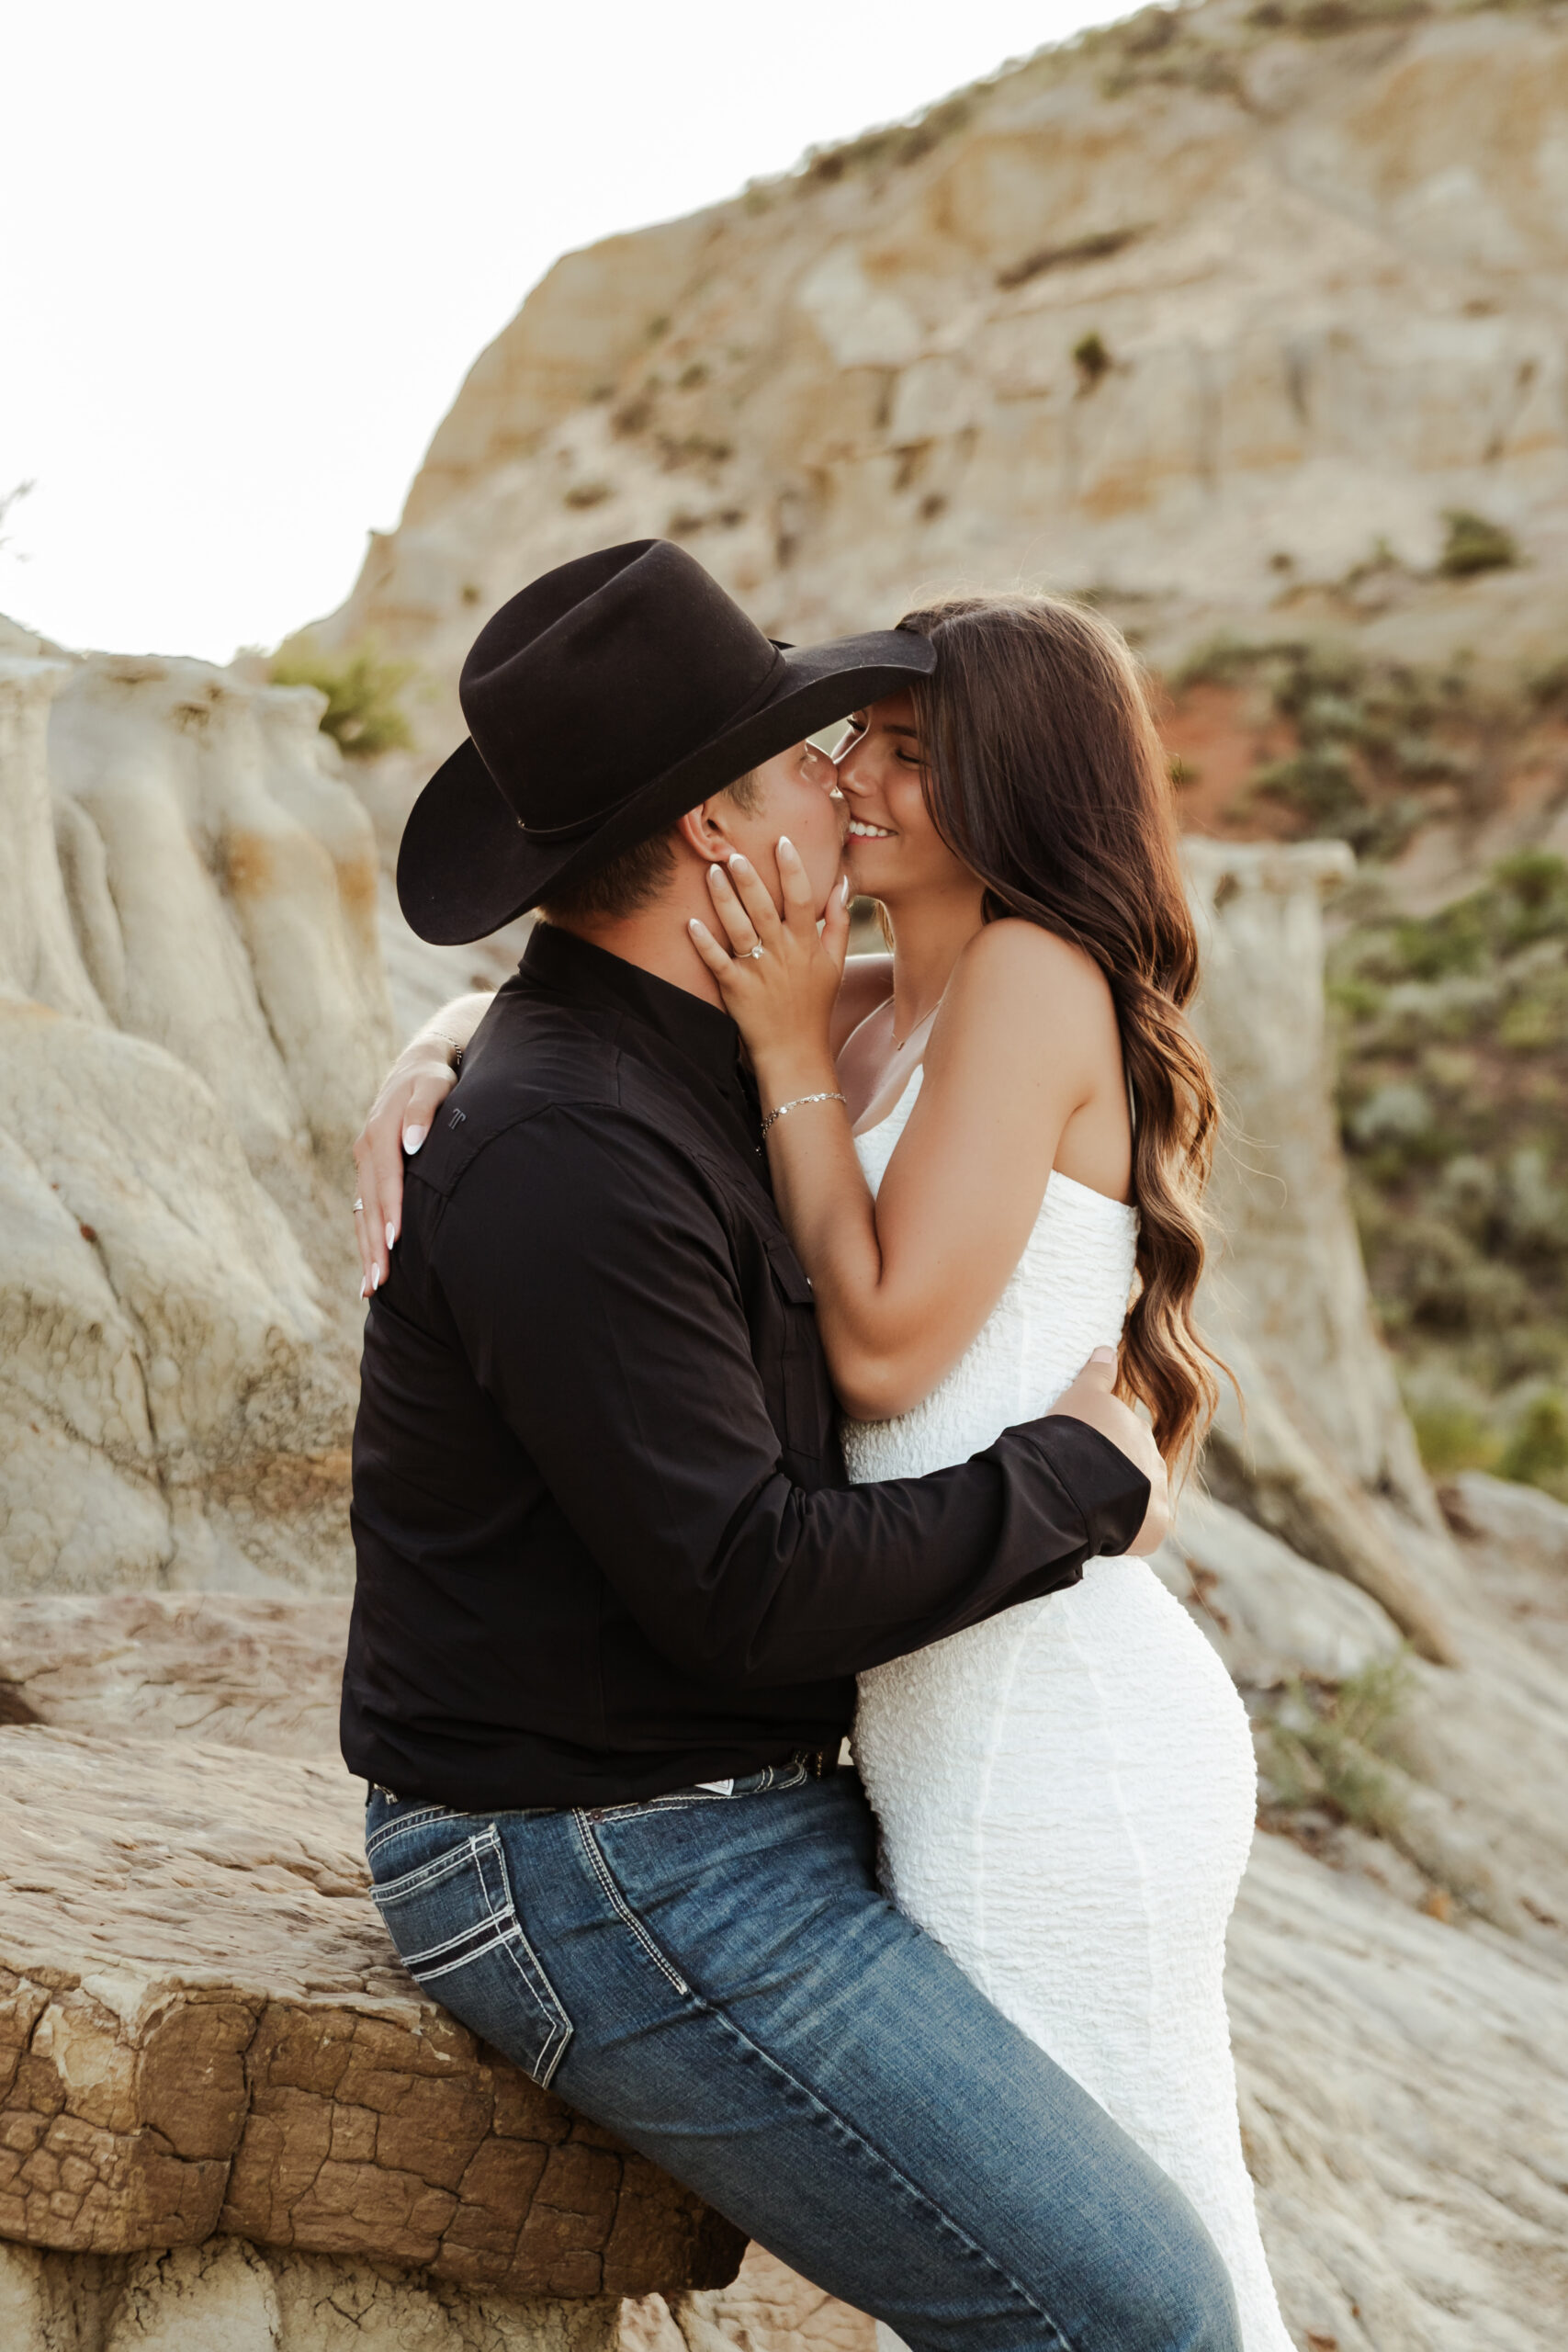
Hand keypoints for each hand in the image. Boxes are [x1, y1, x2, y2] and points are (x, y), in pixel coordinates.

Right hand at [351, 1038, 458, 1295]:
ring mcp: (365, 1164)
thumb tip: (411, 1143)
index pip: (386, 1177)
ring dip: (366, 1251)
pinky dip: (365, 1240)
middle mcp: (367, 1150)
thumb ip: (422, 1111)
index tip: (396, 1242)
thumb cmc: (434, 1078)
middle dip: (373, 1244)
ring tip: (371, 1287)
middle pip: (368, 1204)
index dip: (391, 1210)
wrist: (417, 1067)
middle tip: (380, 1281)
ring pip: (363, 1213)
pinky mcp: (369, 1173)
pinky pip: (364, 1211)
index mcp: (381, 1131)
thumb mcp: (433, 1084)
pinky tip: (369, 1271)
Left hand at [688, 839, 849, 1095]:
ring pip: (738, 928)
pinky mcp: (735, 988)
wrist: (796, 1051)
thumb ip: (838, 923)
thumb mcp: (835, 963)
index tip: (782, 842)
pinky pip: (717, 962)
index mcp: (805, 944)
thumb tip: (841, 885)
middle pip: (764, 908)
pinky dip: (704, 943)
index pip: (800, 899)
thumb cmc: (815, 1005)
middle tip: (734, 853)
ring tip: (712, 872)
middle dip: (749, 878)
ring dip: (724, 899)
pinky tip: (690, 922)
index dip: (792, 869)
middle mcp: (782, 953)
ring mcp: (757, 970)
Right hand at [1048, 1347, 1170, 1554]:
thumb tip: (1107, 1349)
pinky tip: (1105, 1535)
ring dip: (1125, 1505)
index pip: (1125, 1440)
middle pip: (1136, 1469)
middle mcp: (1155, 1459)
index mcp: (1137, 1430)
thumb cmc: (1073, 1435)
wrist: (1077, 1479)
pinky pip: (1144, 1532)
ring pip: (1143, 1500)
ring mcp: (1157, 1494)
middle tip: (1084, 1486)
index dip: (1102, 1450)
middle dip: (1117, 1477)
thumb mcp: (1079, 1395)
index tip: (1082, 1459)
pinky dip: (1129, 1534)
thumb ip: (1096, 1374)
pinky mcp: (1156, 1526)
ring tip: (1091, 1512)